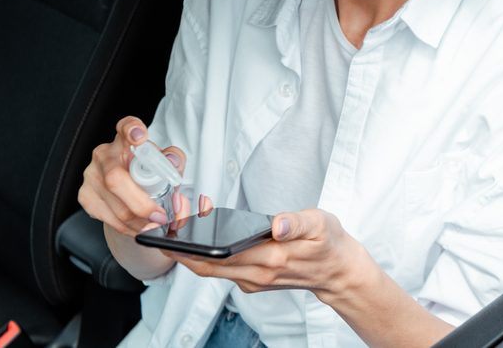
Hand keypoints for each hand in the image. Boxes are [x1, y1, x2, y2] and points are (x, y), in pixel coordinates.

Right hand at [78, 116, 210, 235]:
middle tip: (159, 216)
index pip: (126, 127)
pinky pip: (108, 217)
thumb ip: (173, 161)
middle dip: (140, 203)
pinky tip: (138, 227)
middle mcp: (105, 154)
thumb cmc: (146, 173)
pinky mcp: (85, 196)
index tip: (140, 137)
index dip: (131, 130)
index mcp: (126, 140)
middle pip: (116, 178)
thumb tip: (173, 164)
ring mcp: (92, 175)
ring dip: (138, 221)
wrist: (126, 192)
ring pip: (114, 204)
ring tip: (154, 225)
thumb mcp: (163, 164)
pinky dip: (128, 227)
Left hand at [162, 208, 368, 300]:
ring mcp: (253, 280)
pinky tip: (202, 231)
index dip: (192, 247)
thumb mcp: (320, 224)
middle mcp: (257, 274)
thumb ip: (298, 223)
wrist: (338, 271)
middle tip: (164, 224)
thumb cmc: (328, 243)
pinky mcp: (253, 279)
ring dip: (191, 251)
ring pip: (211, 269)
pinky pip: (222, 269)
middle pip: (206, 267)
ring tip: (179, 221)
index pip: (220, 257)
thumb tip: (278, 224)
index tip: (171, 231)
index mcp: (270, 259)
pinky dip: (206, 254)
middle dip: (181, 247)